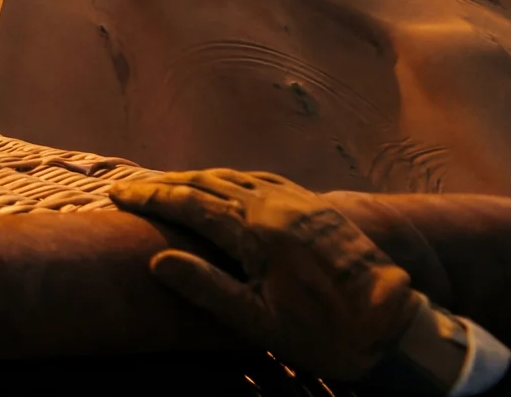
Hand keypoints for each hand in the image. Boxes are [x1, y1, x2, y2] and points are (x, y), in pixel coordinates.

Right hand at [110, 169, 430, 378]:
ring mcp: (298, 202)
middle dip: (165, 184)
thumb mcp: (258, 322)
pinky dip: (233, 179)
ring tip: (169, 185)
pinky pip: (264, 180)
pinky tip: (228, 185)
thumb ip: (207, 287)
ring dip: (197, 178)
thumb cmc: (323, 332)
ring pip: (235, 177)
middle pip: (207, 182)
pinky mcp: (317, 207)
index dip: (149, 197)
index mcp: (255, 231)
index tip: (117, 194)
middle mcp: (274, 206)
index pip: (188, 203)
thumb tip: (158, 260)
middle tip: (131, 187)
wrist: (394, 326)